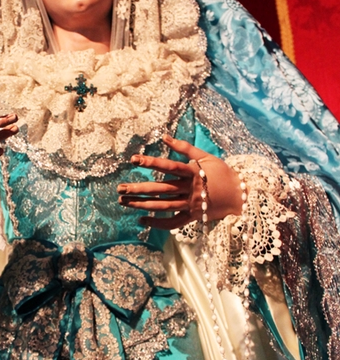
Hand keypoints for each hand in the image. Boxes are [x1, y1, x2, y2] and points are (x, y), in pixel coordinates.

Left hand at [117, 135, 242, 229]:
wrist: (240, 195)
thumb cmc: (222, 173)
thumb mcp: (206, 156)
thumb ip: (185, 147)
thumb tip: (164, 137)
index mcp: (193, 172)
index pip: (168, 166)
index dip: (151, 162)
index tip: (133, 160)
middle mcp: (190, 189)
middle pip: (160, 189)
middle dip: (139, 189)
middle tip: (120, 189)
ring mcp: (190, 205)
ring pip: (163, 206)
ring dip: (142, 205)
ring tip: (124, 202)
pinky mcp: (192, 217)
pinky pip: (172, 222)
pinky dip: (157, 223)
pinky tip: (142, 220)